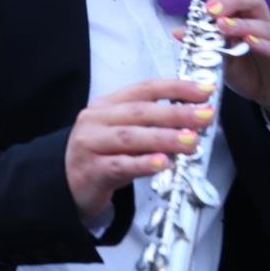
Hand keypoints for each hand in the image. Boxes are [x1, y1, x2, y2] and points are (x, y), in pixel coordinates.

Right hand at [64, 77, 211, 223]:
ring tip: (191, 142)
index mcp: (107, 105)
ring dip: (164, 138)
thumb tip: (193, 123)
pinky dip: (142, 164)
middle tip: (205, 117)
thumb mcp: (121, 133)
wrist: (64, 182)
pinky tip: (162, 164)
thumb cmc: (101, 155)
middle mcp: (97, 120)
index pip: (144, 89)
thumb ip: (150, 126)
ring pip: (131, 137)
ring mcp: (91, 143)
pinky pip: (120, 165)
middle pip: (140, 112)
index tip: (204, 90)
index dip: (175, 88)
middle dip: (176, 113)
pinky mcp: (91, 170)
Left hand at [187, 0, 269, 155]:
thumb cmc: (256, 75)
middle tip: (210, 9)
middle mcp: (266, 25)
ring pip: (264, 23)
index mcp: (249, 18)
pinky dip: (264, 45)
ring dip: (241, 23)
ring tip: (221, 26)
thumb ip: (206, 45)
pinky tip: (249, 43)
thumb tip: (178, 32)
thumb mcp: (225, 60)